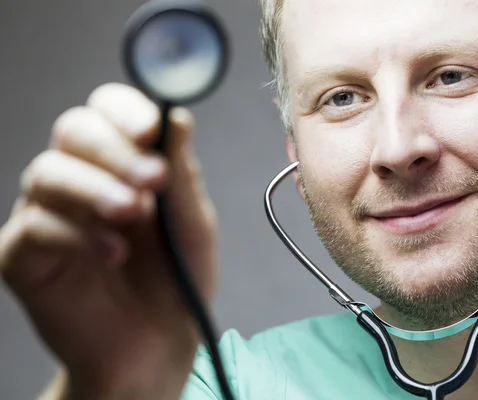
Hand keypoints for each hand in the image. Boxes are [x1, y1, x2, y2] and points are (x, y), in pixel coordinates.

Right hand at [0, 83, 217, 398]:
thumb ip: (183, 176)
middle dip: (113, 150)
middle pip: (73, 131)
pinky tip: (112, 255)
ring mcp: (49, 215)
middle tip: (151, 179)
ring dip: (93, 190)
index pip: (108, 111)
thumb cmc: (178, 279)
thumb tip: (178, 117)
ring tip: (131, 216)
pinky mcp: (24, 256)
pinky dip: (75, 235)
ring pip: (47, 173)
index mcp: (124, 164)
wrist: (158, 344)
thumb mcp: (194, 226)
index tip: (151, 128)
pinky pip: (34, 228)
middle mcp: (82, 179)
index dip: (125, 111)